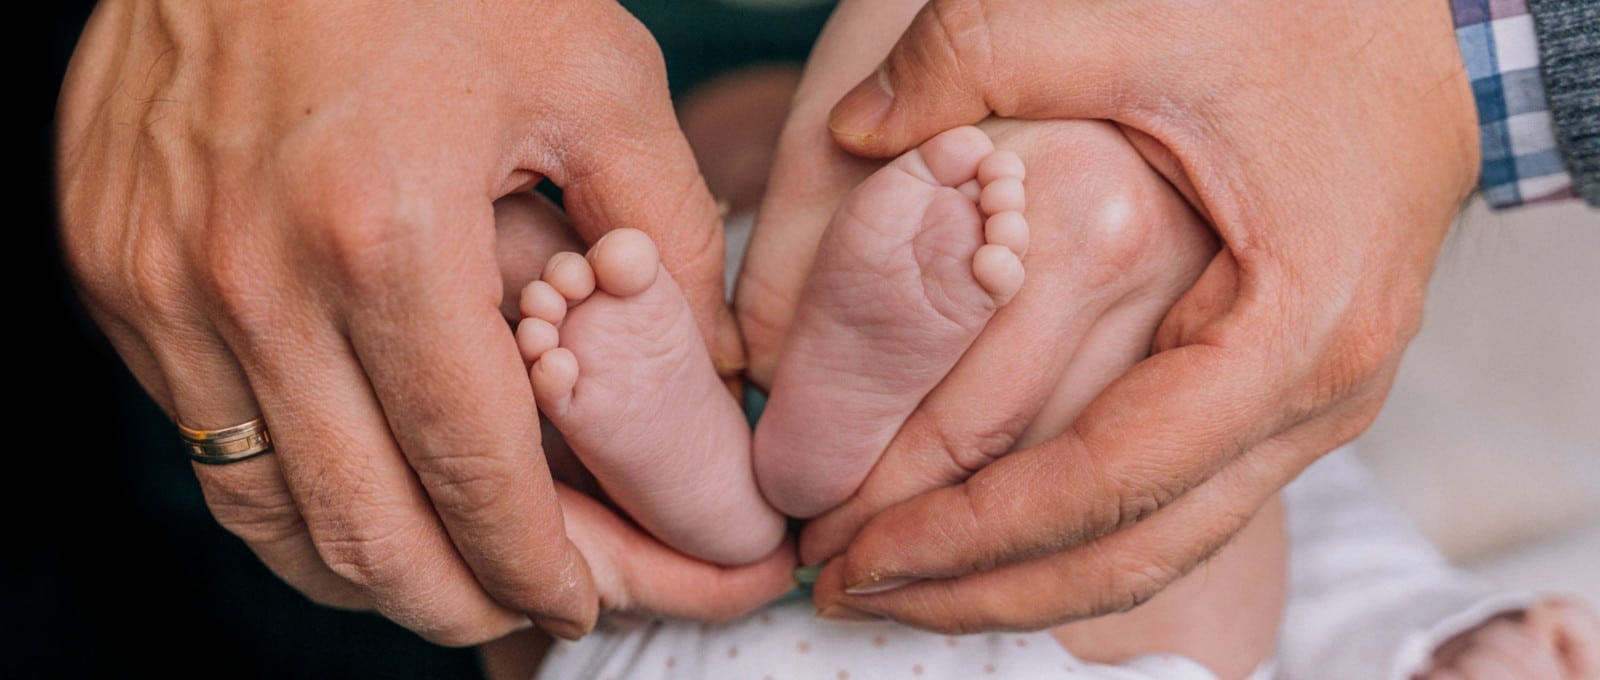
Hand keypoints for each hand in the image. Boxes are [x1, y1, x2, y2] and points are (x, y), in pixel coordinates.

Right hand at [57, 0, 735, 643]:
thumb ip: (660, 231)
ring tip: (444, 570)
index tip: (582, 597)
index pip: (475, 476)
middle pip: (363, 533)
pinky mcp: (111, 267)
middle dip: (461, 603)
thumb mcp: (594, 74)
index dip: (539, 566)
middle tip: (523, 607)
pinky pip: (200, 435)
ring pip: (263, 511)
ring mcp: (160, 281)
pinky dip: (285, 490)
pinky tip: (353, 482)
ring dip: (366, 570)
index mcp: (386, 231)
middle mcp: (250, 278)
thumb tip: (705, 365)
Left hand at [797, 0, 1477, 628]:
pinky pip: (1174, 500)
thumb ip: (978, 56)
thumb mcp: (1132, 19)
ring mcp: (1312, 405)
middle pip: (1131, 547)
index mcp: (1286, 324)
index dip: (967, 529)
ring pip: (1157, 543)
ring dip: (1023, 577)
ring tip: (899, 584)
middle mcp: (1315, 393)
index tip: (855, 552)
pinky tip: (986, 538)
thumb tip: (855, 128)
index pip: (1103, 478)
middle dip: (980, 584)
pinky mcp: (1287, 392)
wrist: (1440, 21)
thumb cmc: (1305, 15)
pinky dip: (1075, 532)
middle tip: (849, 589)